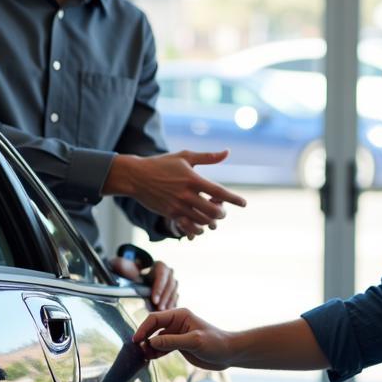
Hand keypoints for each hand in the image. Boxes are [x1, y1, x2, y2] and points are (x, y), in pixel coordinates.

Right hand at [105, 151, 246, 236]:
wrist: (136, 176)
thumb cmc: (162, 164)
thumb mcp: (185, 157)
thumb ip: (208, 157)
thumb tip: (227, 152)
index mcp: (193, 179)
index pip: (219, 191)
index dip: (234, 199)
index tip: (244, 204)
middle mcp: (186, 194)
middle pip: (213, 211)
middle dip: (221, 213)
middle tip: (222, 210)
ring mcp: (178, 206)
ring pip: (202, 221)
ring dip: (211, 221)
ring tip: (211, 217)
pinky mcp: (170, 214)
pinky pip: (188, 227)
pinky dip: (197, 229)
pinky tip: (200, 226)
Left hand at [108, 257, 178, 308]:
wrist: (134, 276)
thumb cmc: (130, 272)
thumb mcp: (126, 267)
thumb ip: (125, 267)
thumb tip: (127, 270)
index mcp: (160, 265)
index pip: (162, 275)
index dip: (159, 288)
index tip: (154, 300)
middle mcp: (169, 273)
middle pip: (170, 285)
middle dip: (165, 298)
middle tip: (159, 309)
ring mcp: (172, 283)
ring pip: (174, 292)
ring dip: (169, 303)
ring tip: (163, 313)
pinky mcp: (173, 292)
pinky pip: (175, 299)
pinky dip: (171, 306)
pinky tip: (167, 314)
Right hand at [133, 308, 231, 370]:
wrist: (228, 354)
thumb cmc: (216, 343)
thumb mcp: (194, 342)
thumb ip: (171, 341)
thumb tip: (150, 342)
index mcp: (180, 315)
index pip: (155, 318)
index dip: (144, 328)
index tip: (136, 340)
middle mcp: (176, 323)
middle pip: (153, 328)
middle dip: (144, 337)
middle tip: (137, 350)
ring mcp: (176, 334)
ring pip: (156, 339)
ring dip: (149, 347)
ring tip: (143, 356)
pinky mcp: (178, 345)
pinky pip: (162, 347)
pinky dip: (155, 352)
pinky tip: (150, 358)